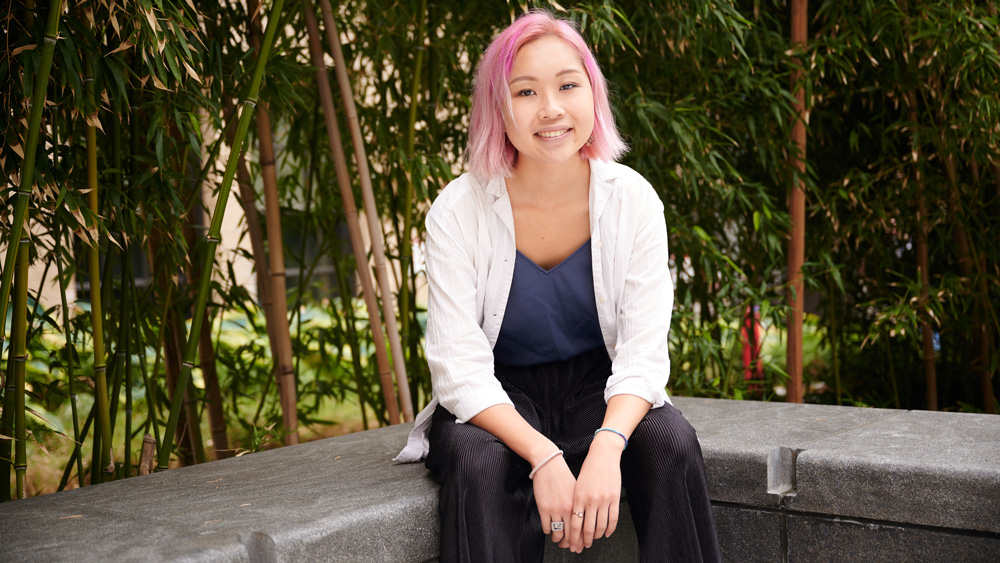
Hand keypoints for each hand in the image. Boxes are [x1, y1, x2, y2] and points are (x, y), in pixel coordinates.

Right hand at [531, 455, 576, 546]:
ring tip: (558, 539)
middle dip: (572, 544)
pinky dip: (548, 531)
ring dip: (558, 539)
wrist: (548, 464)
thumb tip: (582, 520)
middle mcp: (568, 508)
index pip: (583, 528)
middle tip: (571, 547)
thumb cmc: (562, 475)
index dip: (582, 539)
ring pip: (558, 533)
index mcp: (578, 504)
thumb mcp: (576, 490)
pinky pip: (546, 527)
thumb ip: (579, 505)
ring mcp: (555, 509)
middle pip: (572, 534)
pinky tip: (549, 529)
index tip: (582, 545)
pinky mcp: (543, 508)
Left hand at [566, 433, 622, 551]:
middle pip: (588, 528)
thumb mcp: (577, 484)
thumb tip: (575, 519)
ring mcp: (604, 500)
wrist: (603, 455)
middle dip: (585, 540)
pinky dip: (610, 529)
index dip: (574, 537)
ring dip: (597, 536)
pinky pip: (613, 519)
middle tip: (583, 546)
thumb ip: (576, 501)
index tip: (573, 544)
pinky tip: (606, 533)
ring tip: (594, 539)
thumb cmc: (589, 468)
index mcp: (578, 496)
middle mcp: (591, 500)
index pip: (575, 523)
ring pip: (601, 526)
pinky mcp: (615, 498)